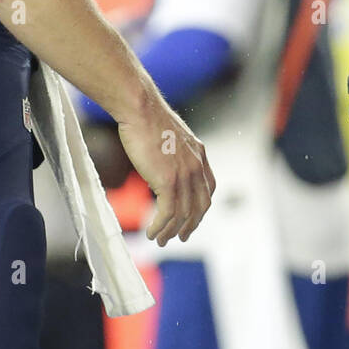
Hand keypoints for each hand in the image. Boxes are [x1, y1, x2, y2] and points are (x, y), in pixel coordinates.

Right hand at [116, 92, 213, 244]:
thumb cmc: (147, 117)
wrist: (140, 108)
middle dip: (191, 225)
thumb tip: (160, 166)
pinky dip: (160, 227)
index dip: (200, 207)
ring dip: (171, 231)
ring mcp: (184, 175)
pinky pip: (168, 213)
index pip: (208, 188)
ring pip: (183, 214)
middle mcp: (196, 166)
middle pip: (200, 206)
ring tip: (160, 240)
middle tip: (180, 237)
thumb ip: (172, 153)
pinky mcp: (168, 181)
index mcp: (199, 154)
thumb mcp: (169, 136)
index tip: (191, 217)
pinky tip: (151, 233)